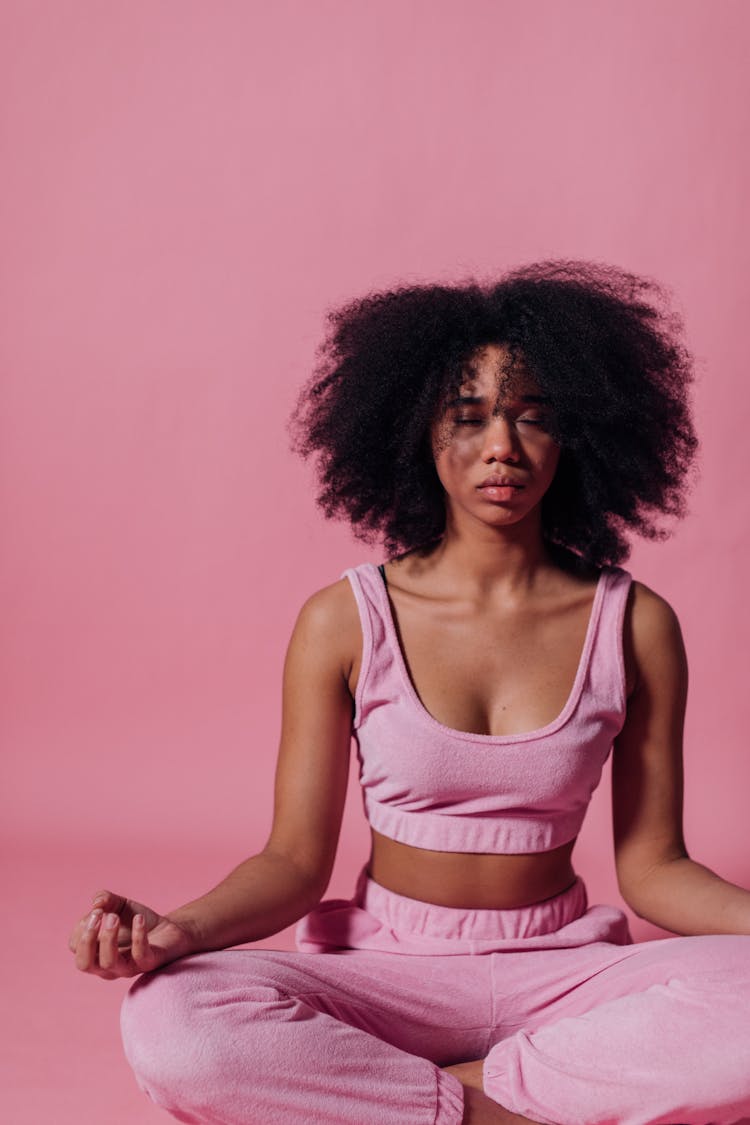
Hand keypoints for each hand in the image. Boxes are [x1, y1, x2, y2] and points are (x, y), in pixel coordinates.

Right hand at [69, 889, 195, 979]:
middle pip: (84, 964)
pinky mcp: (148, 963)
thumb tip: (96, 903)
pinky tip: (139, 918)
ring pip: (108, 963)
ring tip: (115, 916)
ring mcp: (127, 968)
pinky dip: (138, 934)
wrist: (168, 929)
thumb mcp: (118, 905)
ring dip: (109, 937)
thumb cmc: (137, 920)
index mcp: (95, 952)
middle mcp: (107, 965)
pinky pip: (139, 955)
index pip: (75, 947)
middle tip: (99, 915)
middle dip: (87, 939)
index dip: (81, 927)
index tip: (97, 910)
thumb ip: (105, 899)